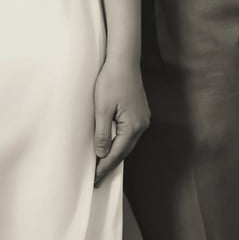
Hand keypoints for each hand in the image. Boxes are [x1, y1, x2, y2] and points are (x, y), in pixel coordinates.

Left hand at [92, 58, 149, 186]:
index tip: (95, 179)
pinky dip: (120, 141)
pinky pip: (129, 133)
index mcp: (133, 126)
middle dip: (110, 164)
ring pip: (127, 142)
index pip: (117, 154)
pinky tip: (112, 144)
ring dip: (116, 153)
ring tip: (102, 165)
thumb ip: (102, 133)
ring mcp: (143, 118)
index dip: (104, 167)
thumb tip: (102, 154)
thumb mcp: (102, 108)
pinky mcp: (140, 112)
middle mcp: (142, 125)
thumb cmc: (111, 81)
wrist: (124, 60)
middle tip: (98, 178)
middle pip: (125, 151)